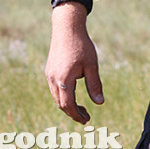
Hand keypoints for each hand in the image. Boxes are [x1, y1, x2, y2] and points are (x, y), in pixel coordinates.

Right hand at [45, 2, 103, 123]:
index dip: (77, 115)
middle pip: (61, 103)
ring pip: (56, 97)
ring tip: (81, 108)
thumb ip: (94, 85)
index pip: (68, 105)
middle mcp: (53, 79)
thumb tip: (100, 103)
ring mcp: (49, 75)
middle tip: (85, 117)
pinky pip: (55, 88)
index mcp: (64, 80)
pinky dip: (63, 95)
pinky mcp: (49, 70)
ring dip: (67, 105)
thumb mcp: (92, 66)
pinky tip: (72, 94)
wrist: (67, 28)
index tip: (86, 120)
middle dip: (72, 112)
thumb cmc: (82, 46)